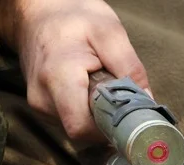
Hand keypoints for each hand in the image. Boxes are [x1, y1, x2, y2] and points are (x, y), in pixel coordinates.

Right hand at [0, 0, 149, 140]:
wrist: (37, 12)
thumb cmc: (73, 17)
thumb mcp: (110, 32)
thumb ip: (130, 68)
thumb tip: (147, 102)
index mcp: (58, 77)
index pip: (81, 128)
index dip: (107, 129)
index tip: (126, 116)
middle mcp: (43, 98)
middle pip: (81, 132)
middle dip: (105, 121)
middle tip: (117, 96)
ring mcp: (39, 105)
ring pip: (77, 128)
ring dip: (95, 115)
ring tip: (99, 86)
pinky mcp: (41, 107)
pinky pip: (70, 120)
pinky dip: (85, 111)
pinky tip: (87, 90)